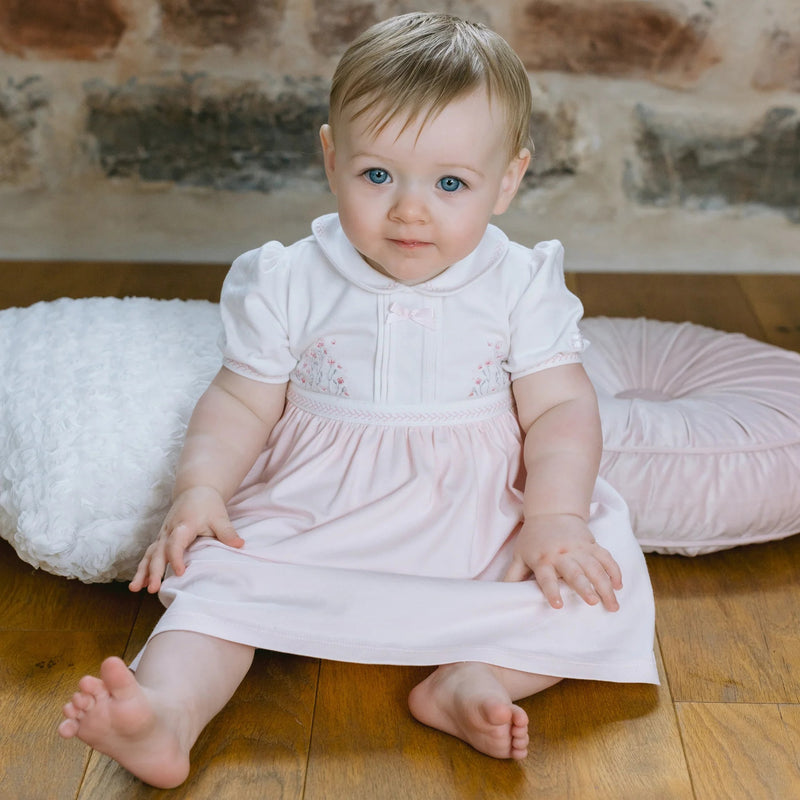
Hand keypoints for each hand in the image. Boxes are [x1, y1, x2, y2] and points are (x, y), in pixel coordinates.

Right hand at [129, 486, 243, 593]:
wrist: (195, 490)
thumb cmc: (208, 505)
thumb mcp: (220, 517)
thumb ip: (227, 532)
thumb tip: (240, 545)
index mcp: (184, 525)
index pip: (176, 543)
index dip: (176, 558)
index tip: (180, 572)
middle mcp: (169, 531)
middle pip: (158, 552)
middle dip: (154, 571)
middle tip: (153, 588)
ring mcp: (163, 535)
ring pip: (149, 554)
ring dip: (142, 571)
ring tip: (135, 589)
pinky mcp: (162, 538)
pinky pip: (150, 554)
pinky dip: (143, 568)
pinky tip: (140, 584)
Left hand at [503, 514, 621, 611]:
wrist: (551, 512)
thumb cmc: (533, 539)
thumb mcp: (519, 555)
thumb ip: (512, 577)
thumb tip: (498, 595)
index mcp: (542, 559)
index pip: (546, 577)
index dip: (551, 590)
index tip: (557, 605)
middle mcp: (562, 554)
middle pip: (575, 572)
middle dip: (584, 586)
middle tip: (593, 602)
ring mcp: (579, 549)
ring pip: (595, 567)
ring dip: (605, 586)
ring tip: (612, 605)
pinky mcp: (592, 544)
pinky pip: (606, 557)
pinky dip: (614, 570)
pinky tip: (619, 585)